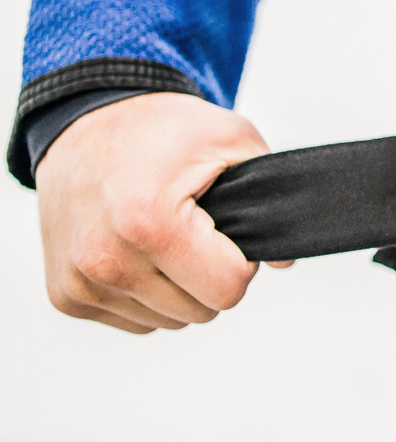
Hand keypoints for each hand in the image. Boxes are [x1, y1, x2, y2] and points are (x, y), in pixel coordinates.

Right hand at [34, 92, 278, 333]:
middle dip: (211, 273)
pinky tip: (138, 250)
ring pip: (169, 321)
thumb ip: (272, 198)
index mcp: (147, 223)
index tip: (224, 227)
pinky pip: (136, 320)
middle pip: (202, 311)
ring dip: (179, 287)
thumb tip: (284, 259)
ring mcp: (78, 283)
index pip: (227, 289)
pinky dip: (148, 293)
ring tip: (164, 233)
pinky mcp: (65, 295)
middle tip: (194, 226)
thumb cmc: (162, 129)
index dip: (241, 259)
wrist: (87, 120)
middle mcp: (104, 261)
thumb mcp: (233, 140)